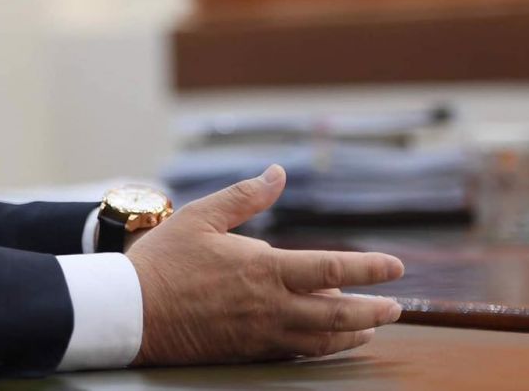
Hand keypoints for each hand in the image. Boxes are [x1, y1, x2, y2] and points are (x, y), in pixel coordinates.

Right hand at [125, 164, 404, 365]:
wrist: (132, 312)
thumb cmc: (163, 261)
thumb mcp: (202, 216)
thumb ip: (245, 197)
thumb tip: (278, 173)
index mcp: (264, 269)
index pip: (332, 270)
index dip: (369, 268)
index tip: (396, 267)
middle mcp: (271, 306)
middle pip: (339, 314)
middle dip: (373, 310)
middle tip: (396, 306)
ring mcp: (262, 334)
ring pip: (322, 339)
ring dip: (353, 334)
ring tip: (371, 328)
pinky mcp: (248, 352)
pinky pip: (297, 353)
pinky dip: (322, 348)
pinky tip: (327, 342)